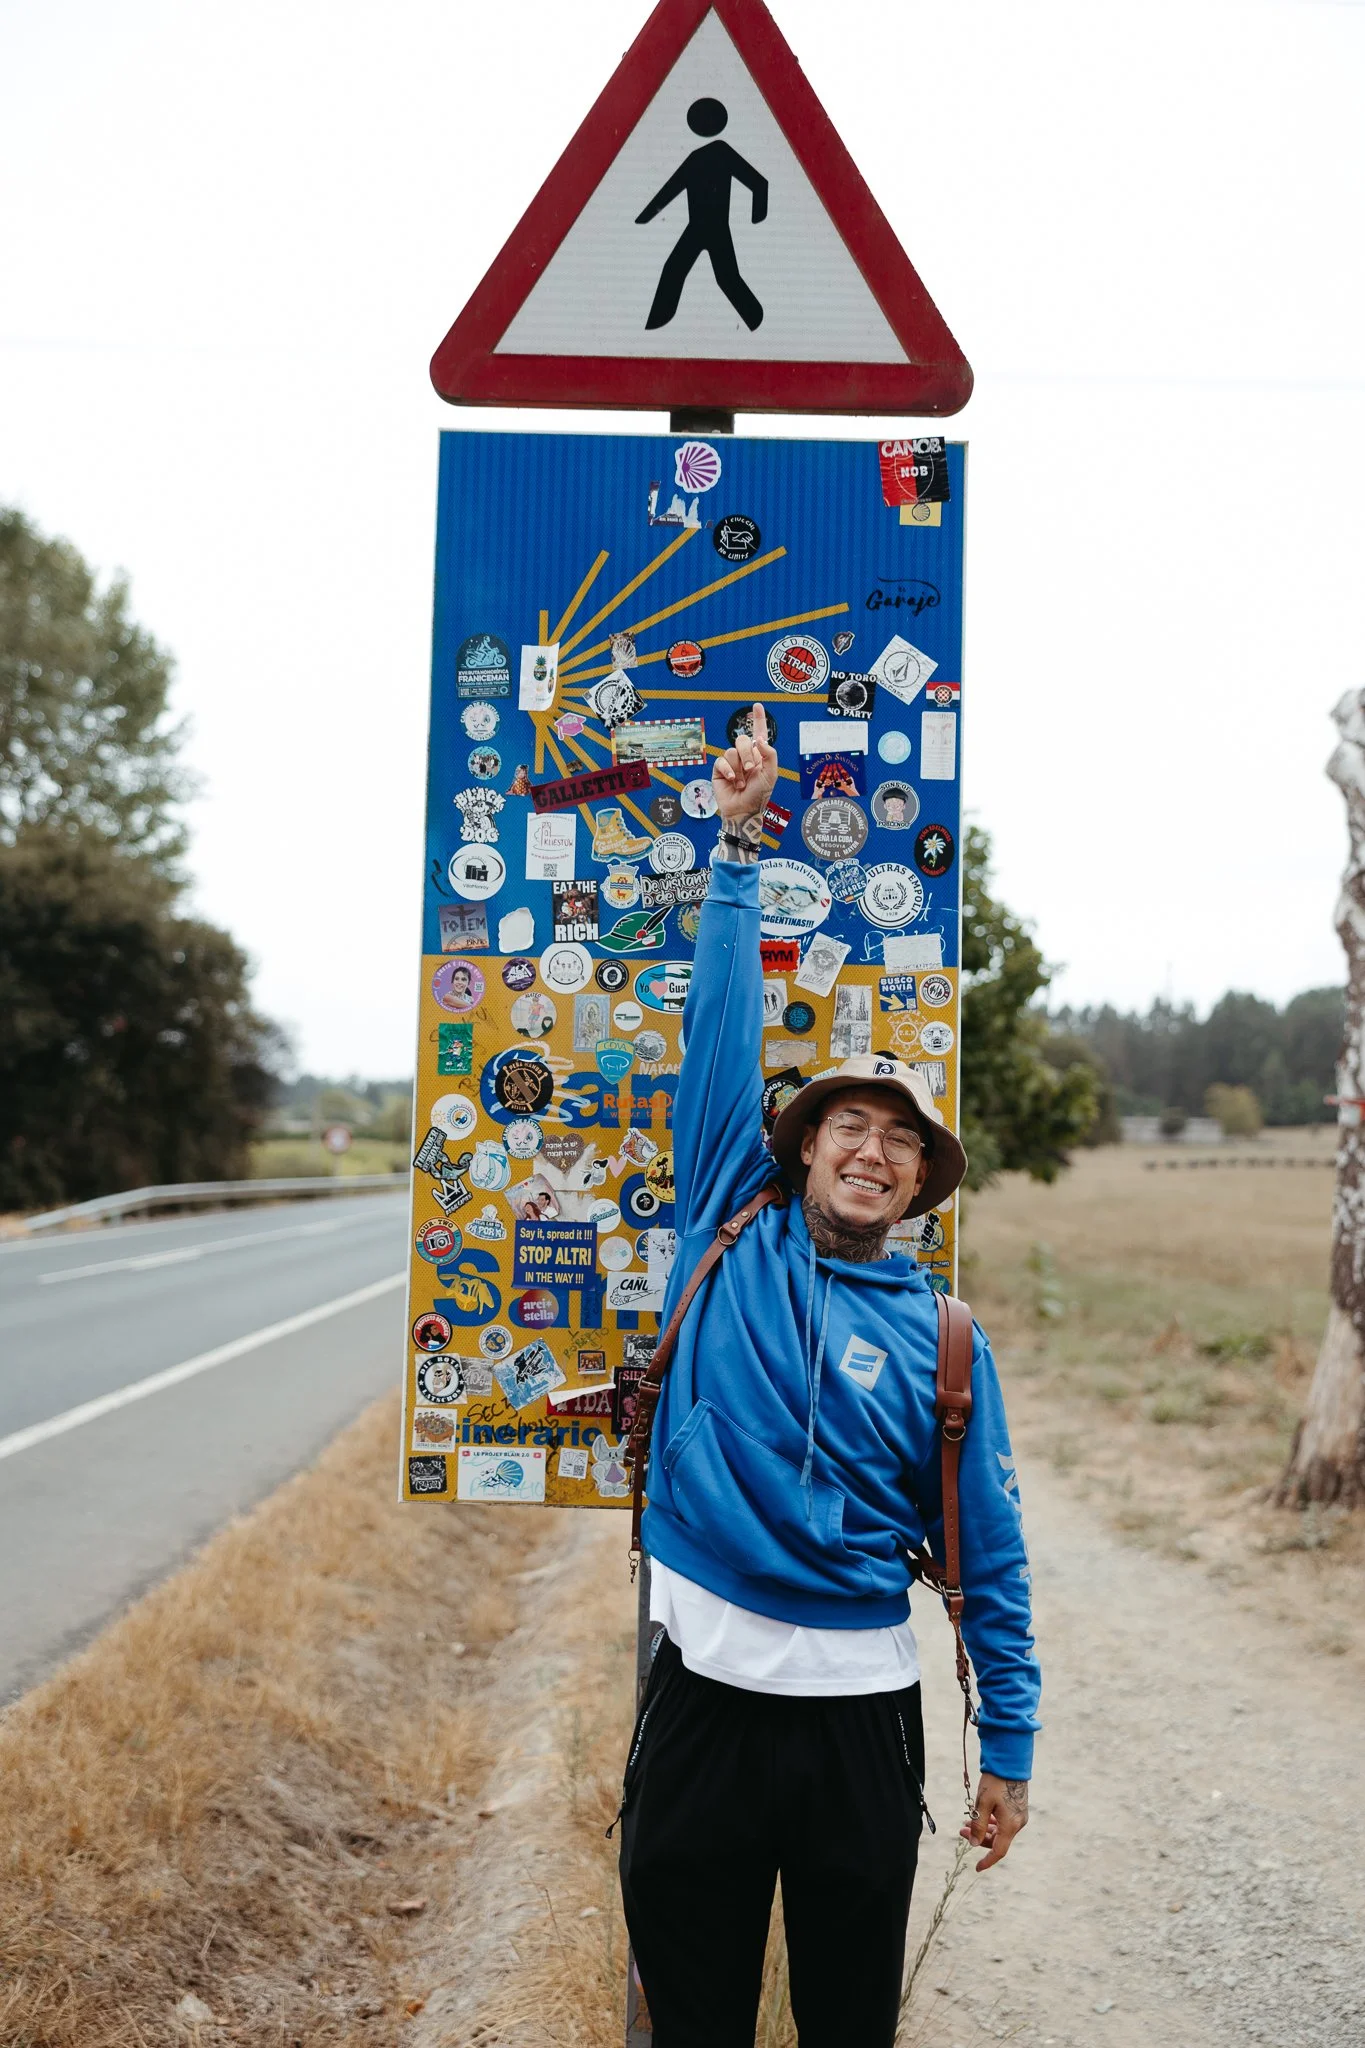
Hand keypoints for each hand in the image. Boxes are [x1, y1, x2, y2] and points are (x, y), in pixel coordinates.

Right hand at [712, 702, 777, 824]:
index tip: (757, 705)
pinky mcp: (720, 769)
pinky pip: (721, 761)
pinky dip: (728, 770)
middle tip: (750, 770)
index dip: (758, 719)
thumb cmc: (759, 795)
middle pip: (741, 740)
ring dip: (738, 768)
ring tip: (741, 782)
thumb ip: (769, 754)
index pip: (758, 733)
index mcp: (759, 755)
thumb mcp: (771, 774)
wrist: (744, 810)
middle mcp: (744, 756)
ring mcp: (732, 762)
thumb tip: (758, 738)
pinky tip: (732, 781)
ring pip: (731, 751)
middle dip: (747, 754)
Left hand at [959, 1773, 1027, 1871]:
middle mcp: (1018, 1823)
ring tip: (967, 1820)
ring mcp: (1019, 1816)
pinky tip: (980, 1814)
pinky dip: (991, 1822)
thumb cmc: (996, 1781)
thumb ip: (978, 1825)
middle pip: (997, 1840)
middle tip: (961, 1829)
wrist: (1011, 1761)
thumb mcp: (983, 1803)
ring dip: (984, 1828)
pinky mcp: (1018, 1808)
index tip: (977, 1868)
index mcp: (1010, 1825)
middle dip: (979, 1837)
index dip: (987, 1861)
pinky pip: (1004, 1822)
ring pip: (1000, 1831)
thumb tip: (974, 1844)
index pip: (999, 1851)